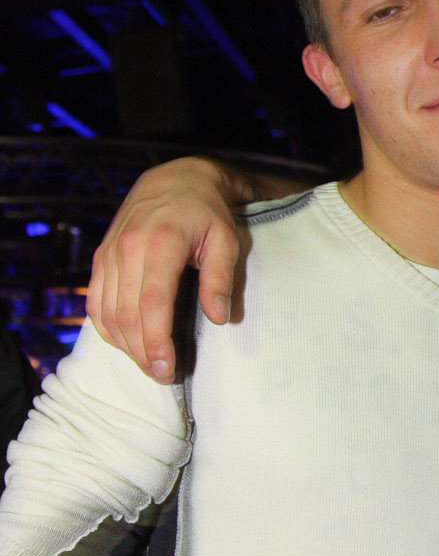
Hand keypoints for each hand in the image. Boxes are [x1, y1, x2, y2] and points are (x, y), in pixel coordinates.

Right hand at [87, 158, 244, 382]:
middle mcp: (127, 249)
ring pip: (106, 313)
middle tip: (164, 376)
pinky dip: (108, 328)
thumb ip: (221, 278)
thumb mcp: (226, 239)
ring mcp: (109, 254)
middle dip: (142, 353)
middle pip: (126, 316)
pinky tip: (127, 343)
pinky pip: (95, 302)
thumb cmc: (206, 213)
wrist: (175, 180)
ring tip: (150, 364)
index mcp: (160, 244)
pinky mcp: (101, 258)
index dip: (156, 342)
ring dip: (125, 346)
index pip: (151, 305)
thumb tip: (219, 318)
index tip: (169, 369)